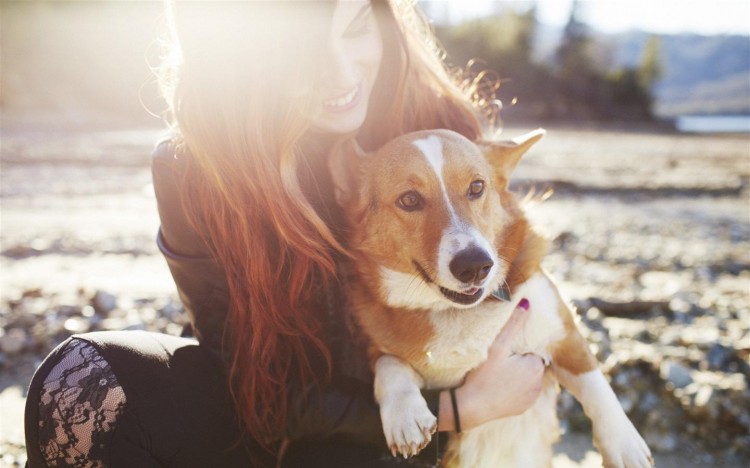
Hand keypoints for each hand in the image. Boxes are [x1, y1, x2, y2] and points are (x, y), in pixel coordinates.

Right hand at [438, 299, 545, 431]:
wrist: (470, 407)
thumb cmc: (483, 375)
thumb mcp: (498, 346)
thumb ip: (514, 323)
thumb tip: (528, 302)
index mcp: (537, 366)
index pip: (532, 350)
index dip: (518, 349)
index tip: (504, 352)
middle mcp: (539, 384)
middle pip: (531, 364)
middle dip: (519, 361)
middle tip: (498, 361)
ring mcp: (531, 399)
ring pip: (527, 378)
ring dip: (517, 375)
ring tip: (497, 373)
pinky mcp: (522, 409)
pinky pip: (522, 393)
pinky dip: (514, 389)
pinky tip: (498, 387)